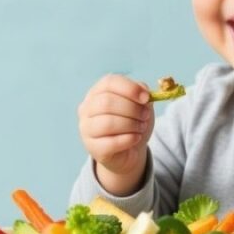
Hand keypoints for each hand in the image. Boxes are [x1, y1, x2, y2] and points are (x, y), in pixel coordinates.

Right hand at [78, 74, 154, 194]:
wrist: (130, 150)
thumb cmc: (132, 122)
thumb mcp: (140, 104)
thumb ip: (142, 93)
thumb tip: (144, 91)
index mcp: (98, 91)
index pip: (109, 82)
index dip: (130, 89)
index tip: (146, 98)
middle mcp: (87, 108)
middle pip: (107, 102)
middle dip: (132, 109)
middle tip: (145, 116)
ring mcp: (86, 128)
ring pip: (108, 123)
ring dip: (131, 124)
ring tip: (141, 127)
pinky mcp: (92, 147)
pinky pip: (111, 142)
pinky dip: (128, 139)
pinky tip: (136, 138)